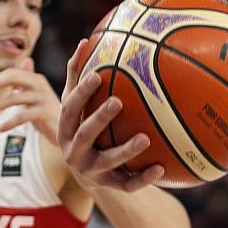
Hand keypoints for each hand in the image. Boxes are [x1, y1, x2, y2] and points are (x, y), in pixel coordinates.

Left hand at [0, 58, 60, 143]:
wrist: (69, 129)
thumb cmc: (48, 112)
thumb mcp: (38, 94)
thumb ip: (29, 78)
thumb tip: (26, 60)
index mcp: (36, 79)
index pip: (13, 73)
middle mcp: (40, 85)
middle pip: (14, 77)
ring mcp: (43, 99)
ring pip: (15, 98)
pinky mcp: (45, 113)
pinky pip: (22, 116)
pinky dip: (9, 122)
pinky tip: (0, 129)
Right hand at [58, 39, 164, 190]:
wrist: (86, 176)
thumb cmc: (83, 129)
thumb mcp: (76, 107)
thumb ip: (77, 77)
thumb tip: (85, 40)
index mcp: (66, 129)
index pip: (70, 108)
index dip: (81, 92)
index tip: (98, 74)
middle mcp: (74, 151)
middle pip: (84, 134)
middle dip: (99, 119)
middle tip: (118, 102)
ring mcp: (91, 171)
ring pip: (107, 162)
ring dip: (126, 150)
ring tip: (146, 138)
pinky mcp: (109, 186)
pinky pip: (127, 185)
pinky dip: (143, 178)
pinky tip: (161, 168)